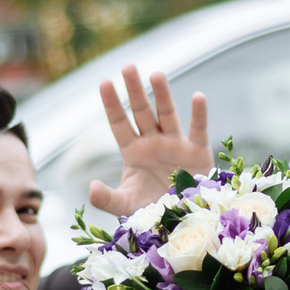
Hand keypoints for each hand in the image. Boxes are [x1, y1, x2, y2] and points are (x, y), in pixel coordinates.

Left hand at [88, 65, 210, 216]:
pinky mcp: (197, 152)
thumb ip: (108, 198)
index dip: (112, 104)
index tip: (104, 82)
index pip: (119, 123)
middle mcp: (153, 142)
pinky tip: (197, 96)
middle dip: (134, 90)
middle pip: (141, 112)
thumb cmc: (152, 211)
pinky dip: (198, 114)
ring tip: (155, 74)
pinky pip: (198, 129)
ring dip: (162, 95)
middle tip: (128, 67)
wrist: (182, 222)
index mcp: (133, 152)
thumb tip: (90, 188)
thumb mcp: (126, 206)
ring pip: (166, 115)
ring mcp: (175, 145)